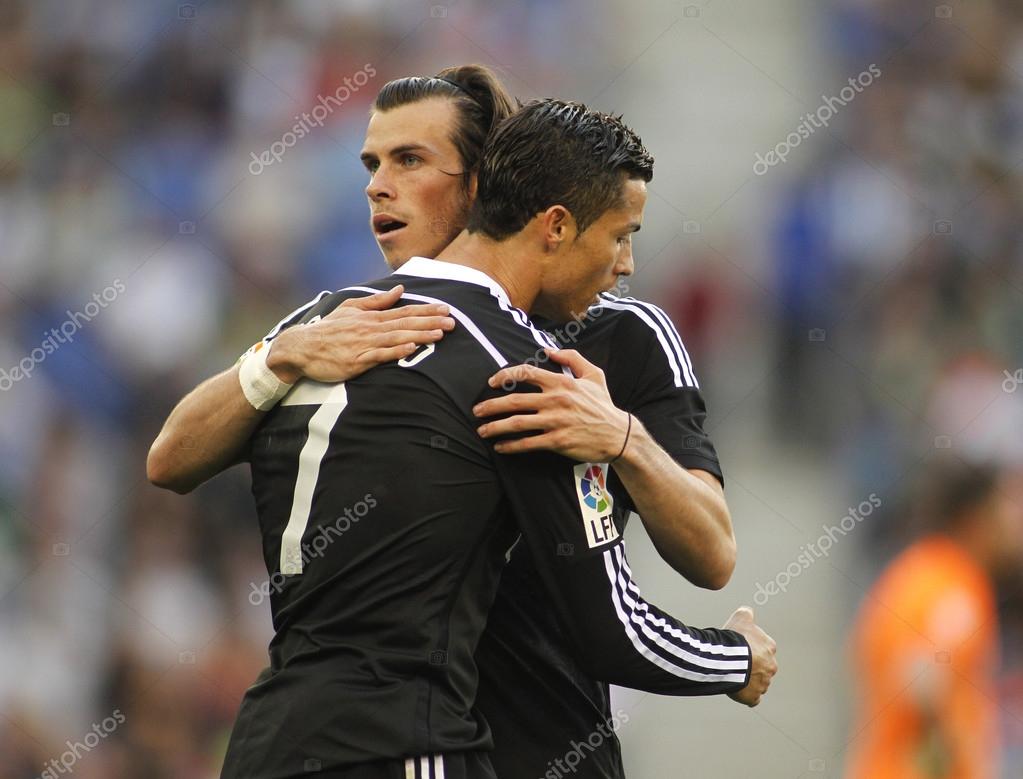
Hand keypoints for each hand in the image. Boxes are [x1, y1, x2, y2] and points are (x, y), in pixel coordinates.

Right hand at [267, 285, 454, 383]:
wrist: (301, 348)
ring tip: (439, 334)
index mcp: (371, 317)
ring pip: (397, 338)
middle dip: (430, 322)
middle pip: (406, 323)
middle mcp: (371, 328)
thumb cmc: (328, 330)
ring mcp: (365, 344)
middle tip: (453, 322)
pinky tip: (411, 348)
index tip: (446, 309)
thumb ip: (376, 301)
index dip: (426, 310)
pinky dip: (396, 351)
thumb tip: (399, 289)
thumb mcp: (350, 309)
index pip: (404, 311)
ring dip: (420, 335)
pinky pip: (380, 355)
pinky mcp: (357, 361)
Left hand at [473, 348, 629, 461]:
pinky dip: (510, 446)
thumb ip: (573, 358)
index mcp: (561, 383)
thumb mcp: (594, 375)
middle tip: (476, 410)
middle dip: (490, 406)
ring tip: (482, 430)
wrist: (619, 434)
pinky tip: (500, 447)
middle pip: (514, 401)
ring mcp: (555, 422)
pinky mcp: (557, 441)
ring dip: (495, 427)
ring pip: (516, 424)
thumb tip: (551, 350)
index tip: (491, 382)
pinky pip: (527, 443)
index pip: (526, 373)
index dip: (504, 375)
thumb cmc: (604, 405)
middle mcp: (555, 401)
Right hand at [724, 606, 776, 706]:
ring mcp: (764, 683)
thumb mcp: (740, 617)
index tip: (741, 649)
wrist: (728, 660)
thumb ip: (746, 613)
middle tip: (736, 663)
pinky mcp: (754, 696)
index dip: (751, 649)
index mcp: (770, 648)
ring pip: (758, 683)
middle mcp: (771, 666)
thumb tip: (747, 611)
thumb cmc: (735, 639)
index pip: (764, 649)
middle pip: (763, 667)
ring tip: (733, 675)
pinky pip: (753, 699)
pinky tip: (738, 691)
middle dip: (753, 666)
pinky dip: (747, 696)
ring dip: (749, 681)